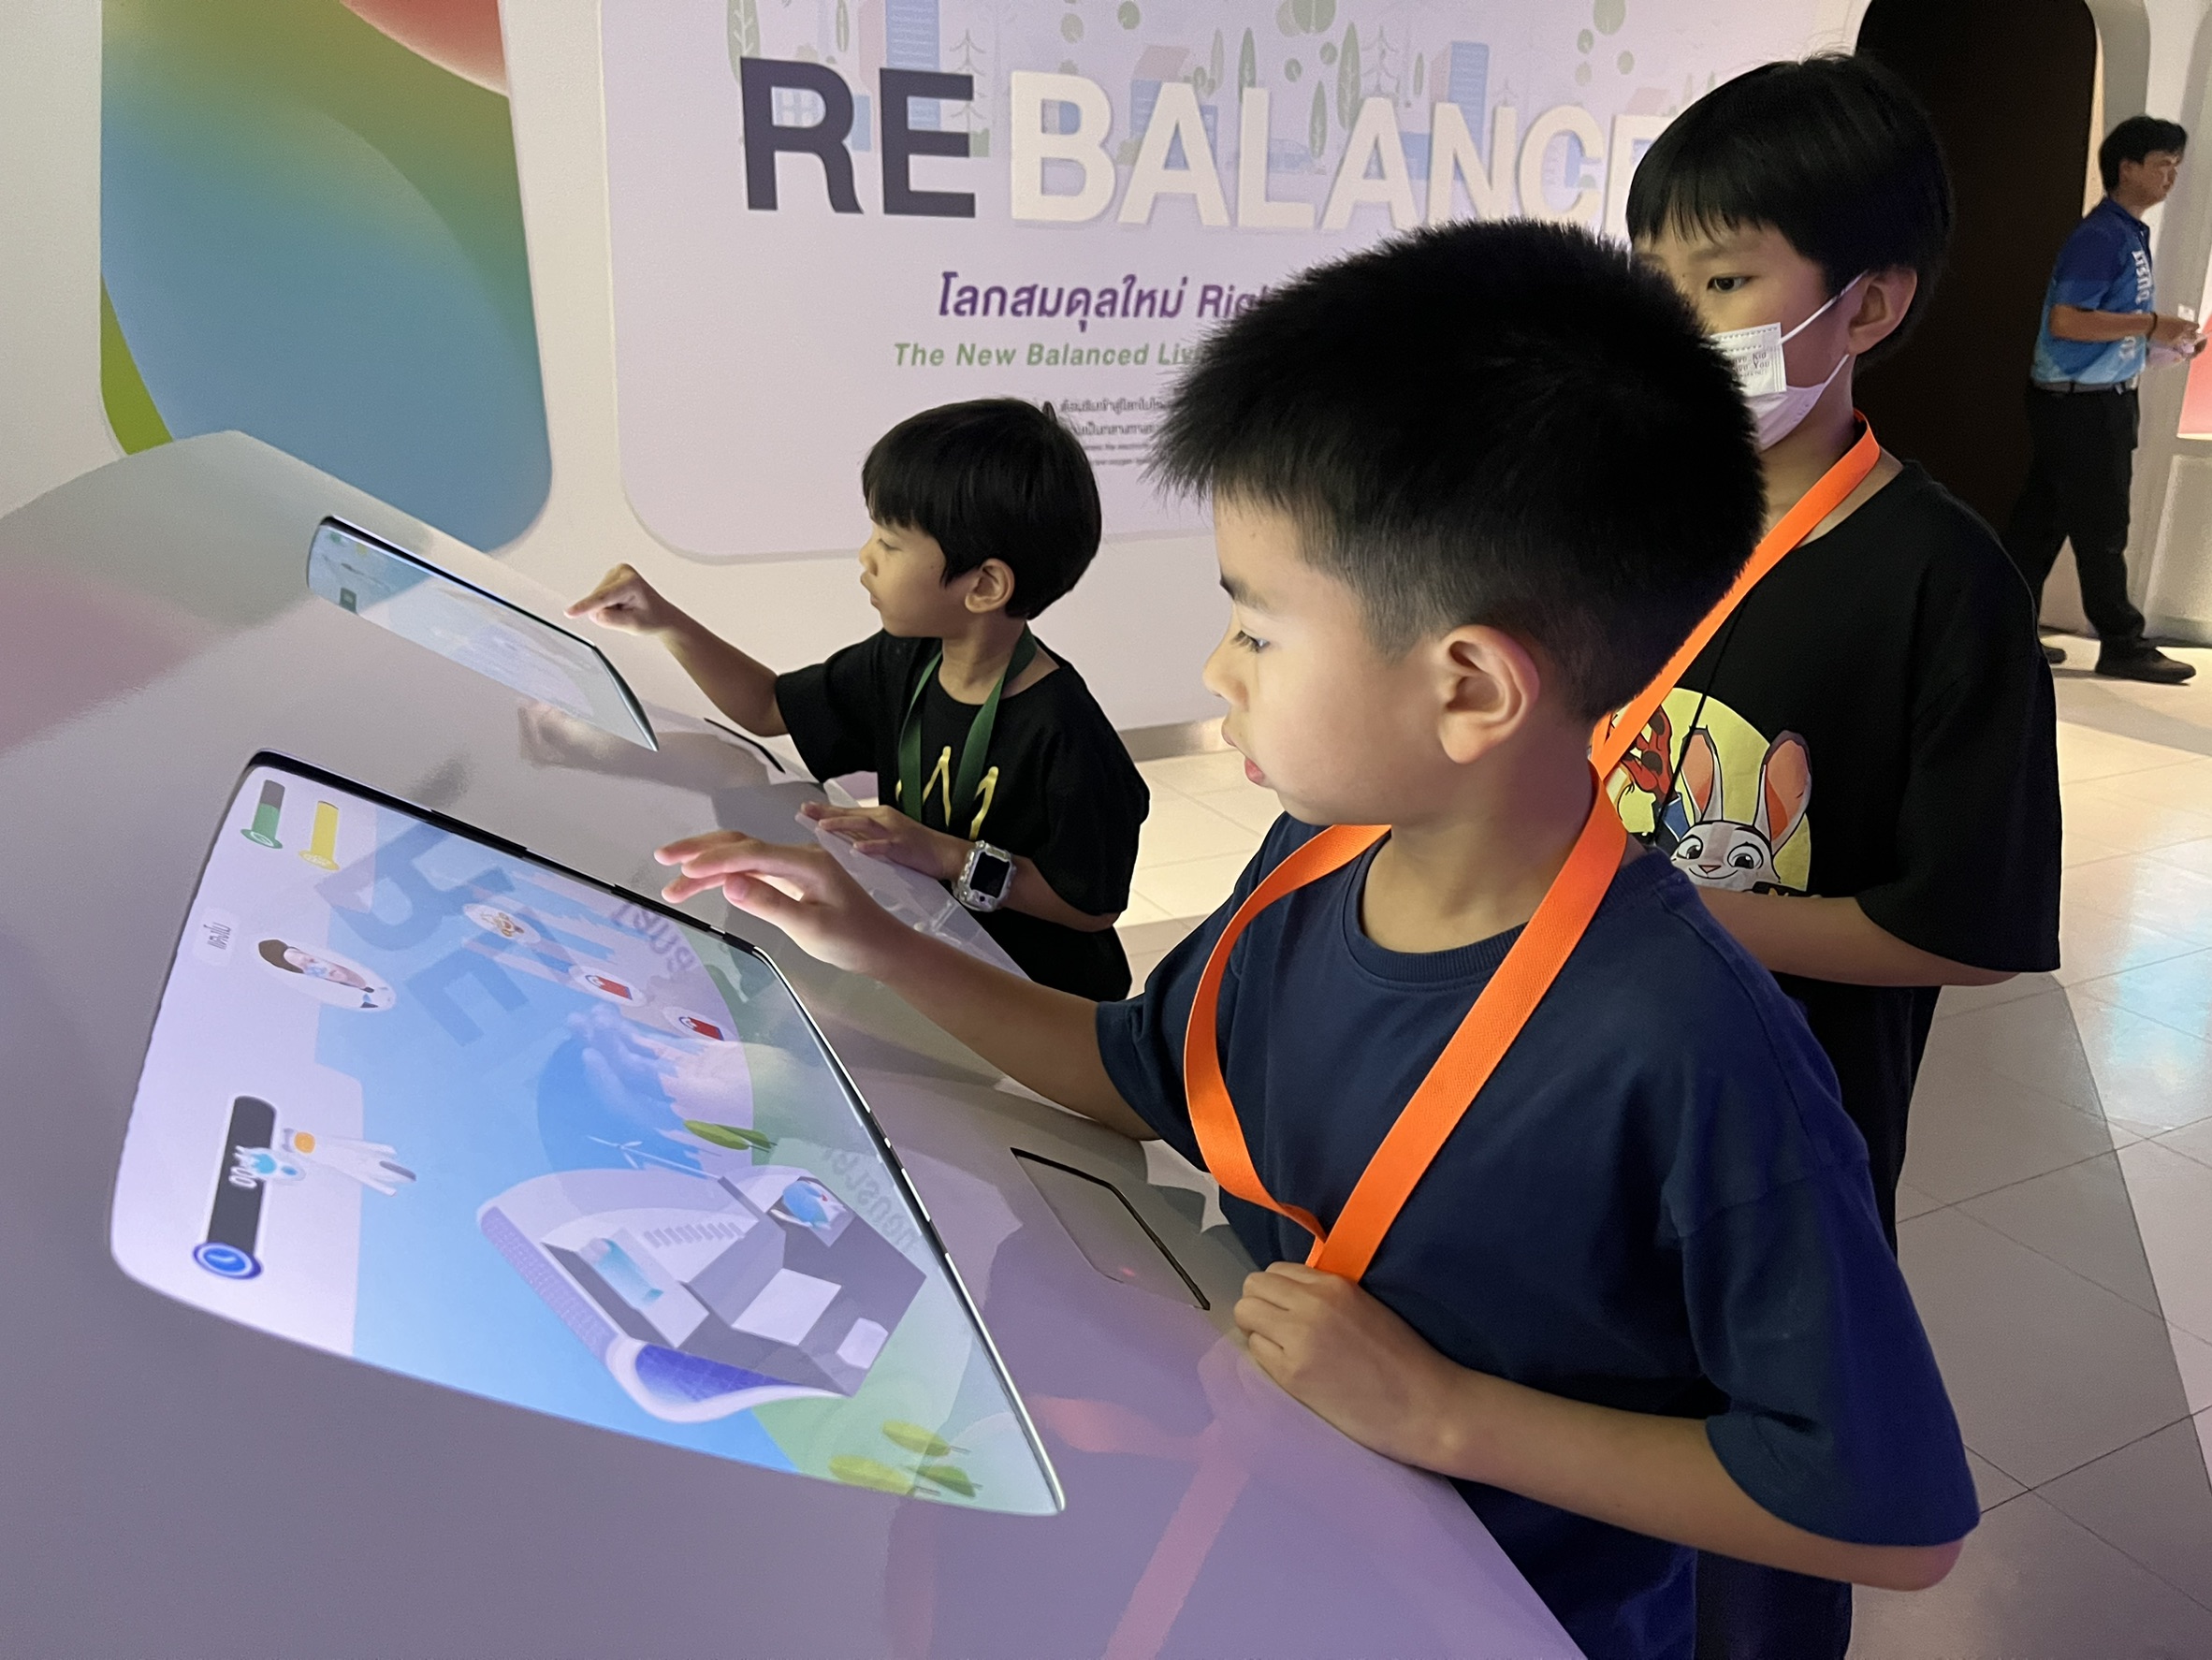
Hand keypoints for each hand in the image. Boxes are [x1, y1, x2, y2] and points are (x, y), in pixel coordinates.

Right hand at [568, 563, 682, 635]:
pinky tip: (621, 605)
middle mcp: (622, 572)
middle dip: (607, 612)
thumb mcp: (634, 625)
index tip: (570, 613)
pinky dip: (607, 605)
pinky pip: (597, 598)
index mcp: (631, 582)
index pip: (603, 597)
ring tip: (626, 610)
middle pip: (597, 600)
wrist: (660, 615)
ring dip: (608, 609)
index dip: (585, 606)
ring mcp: (614, 573)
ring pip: (595, 599)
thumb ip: (612, 620)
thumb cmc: (652, 618)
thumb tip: (595, 614)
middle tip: (627, 615)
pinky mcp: (609, 577)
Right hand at [655, 832, 904, 974]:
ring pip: (743, 856)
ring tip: (673, 885)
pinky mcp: (792, 878)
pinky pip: (752, 868)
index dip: (715, 860)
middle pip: (741, 844)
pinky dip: (726, 875)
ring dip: (708, 866)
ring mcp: (795, 865)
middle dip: (700, 852)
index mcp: (806, 863)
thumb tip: (729, 883)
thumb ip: (769, 903)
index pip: (751, 853)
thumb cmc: (852, 940)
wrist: (882, 946)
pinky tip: (704, 885)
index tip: (682, 870)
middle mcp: (798, 856)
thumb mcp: (809, 927)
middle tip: (663, 861)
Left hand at [798, 800, 967, 880]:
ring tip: (823, 826)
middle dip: (827, 813)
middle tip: (805, 811)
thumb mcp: (887, 841)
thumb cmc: (918, 850)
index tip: (805, 809)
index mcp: (880, 819)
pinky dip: (872, 847)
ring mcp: (894, 832)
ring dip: (843, 825)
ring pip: (864, 825)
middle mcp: (885, 820)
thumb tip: (843, 843)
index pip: (848, 813)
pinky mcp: (904, 846)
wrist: (947, 854)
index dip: (826, 811)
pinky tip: (858, 849)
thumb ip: (867, 839)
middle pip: (852, 814)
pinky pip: (885, 846)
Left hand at [1232, 1261, 1473, 1471]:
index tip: (1290, 1311)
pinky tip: (1292, 1371)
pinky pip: (1255, 1351)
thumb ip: (1326, 1296)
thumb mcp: (1365, 1306)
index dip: (1278, 1292)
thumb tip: (1288, 1297)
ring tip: (1284, 1352)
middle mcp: (1311, 1304)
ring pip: (1245, 1315)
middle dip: (1260, 1307)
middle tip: (1279, 1332)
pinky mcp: (1292, 1374)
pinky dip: (1266, 1358)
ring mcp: (1298, 1338)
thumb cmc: (1405, 1360)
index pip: (1276, 1271)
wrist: (1425, 1406)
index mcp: (1334, 1284)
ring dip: (1258, 1331)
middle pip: (1253, 1287)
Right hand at [2150, 313, 2199, 348]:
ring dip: (2185, 341)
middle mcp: (2183, 331)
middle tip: (2187, 336)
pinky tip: (2174, 342)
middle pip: (2193, 335)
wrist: (2151, 325)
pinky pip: (2179, 345)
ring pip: (2187, 341)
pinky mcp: (2172, 343)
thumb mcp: (2173, 319)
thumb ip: (2180, 323)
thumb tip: (2183, 327)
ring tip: (2181, 340)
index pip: (2196, 326)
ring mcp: (2178, 338)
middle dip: (2191, 336)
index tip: (2191, 329)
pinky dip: (2178, 344)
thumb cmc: (2160, 319)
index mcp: (2185, 323)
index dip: (2194, 328)